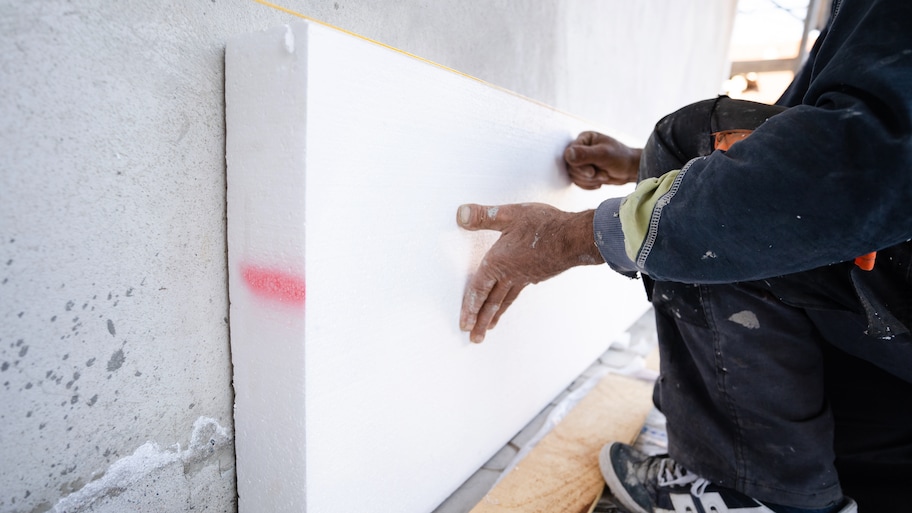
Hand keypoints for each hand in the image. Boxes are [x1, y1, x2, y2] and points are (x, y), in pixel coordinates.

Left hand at [457, 203, 603, 342]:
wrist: (575, 238)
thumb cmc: (544, 225)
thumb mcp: (510, 214)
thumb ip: (484, 216)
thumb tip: (460, 214)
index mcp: (498, 262)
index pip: (479, 289)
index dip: (470, 306)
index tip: (464, 324)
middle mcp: (510, 275)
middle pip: (491, 302)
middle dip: (480, 321)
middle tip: (473, 338)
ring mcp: (524, 277)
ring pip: (505, 301)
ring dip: (494, 316)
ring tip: (488, 329)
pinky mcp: (536, 276)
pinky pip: (517, 293)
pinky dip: (509, 302)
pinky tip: (509, 302)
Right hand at [564, 131, 641, 188]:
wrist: (630, 170)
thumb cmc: (620, 158)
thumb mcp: (603, 154)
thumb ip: (585, 154)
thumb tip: (567, 154)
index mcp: (584, 139)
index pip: (569, 154)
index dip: (579, 166)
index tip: (592, 172)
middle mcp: (580, 148)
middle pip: (571, 166)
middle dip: (587, 175)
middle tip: (603, 175)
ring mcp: (581, 161)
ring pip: (574, 176)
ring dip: (589, 180)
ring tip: (604, 176)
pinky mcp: (583, 171)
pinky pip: (578, 182)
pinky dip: (588, 185)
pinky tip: (599, 183)